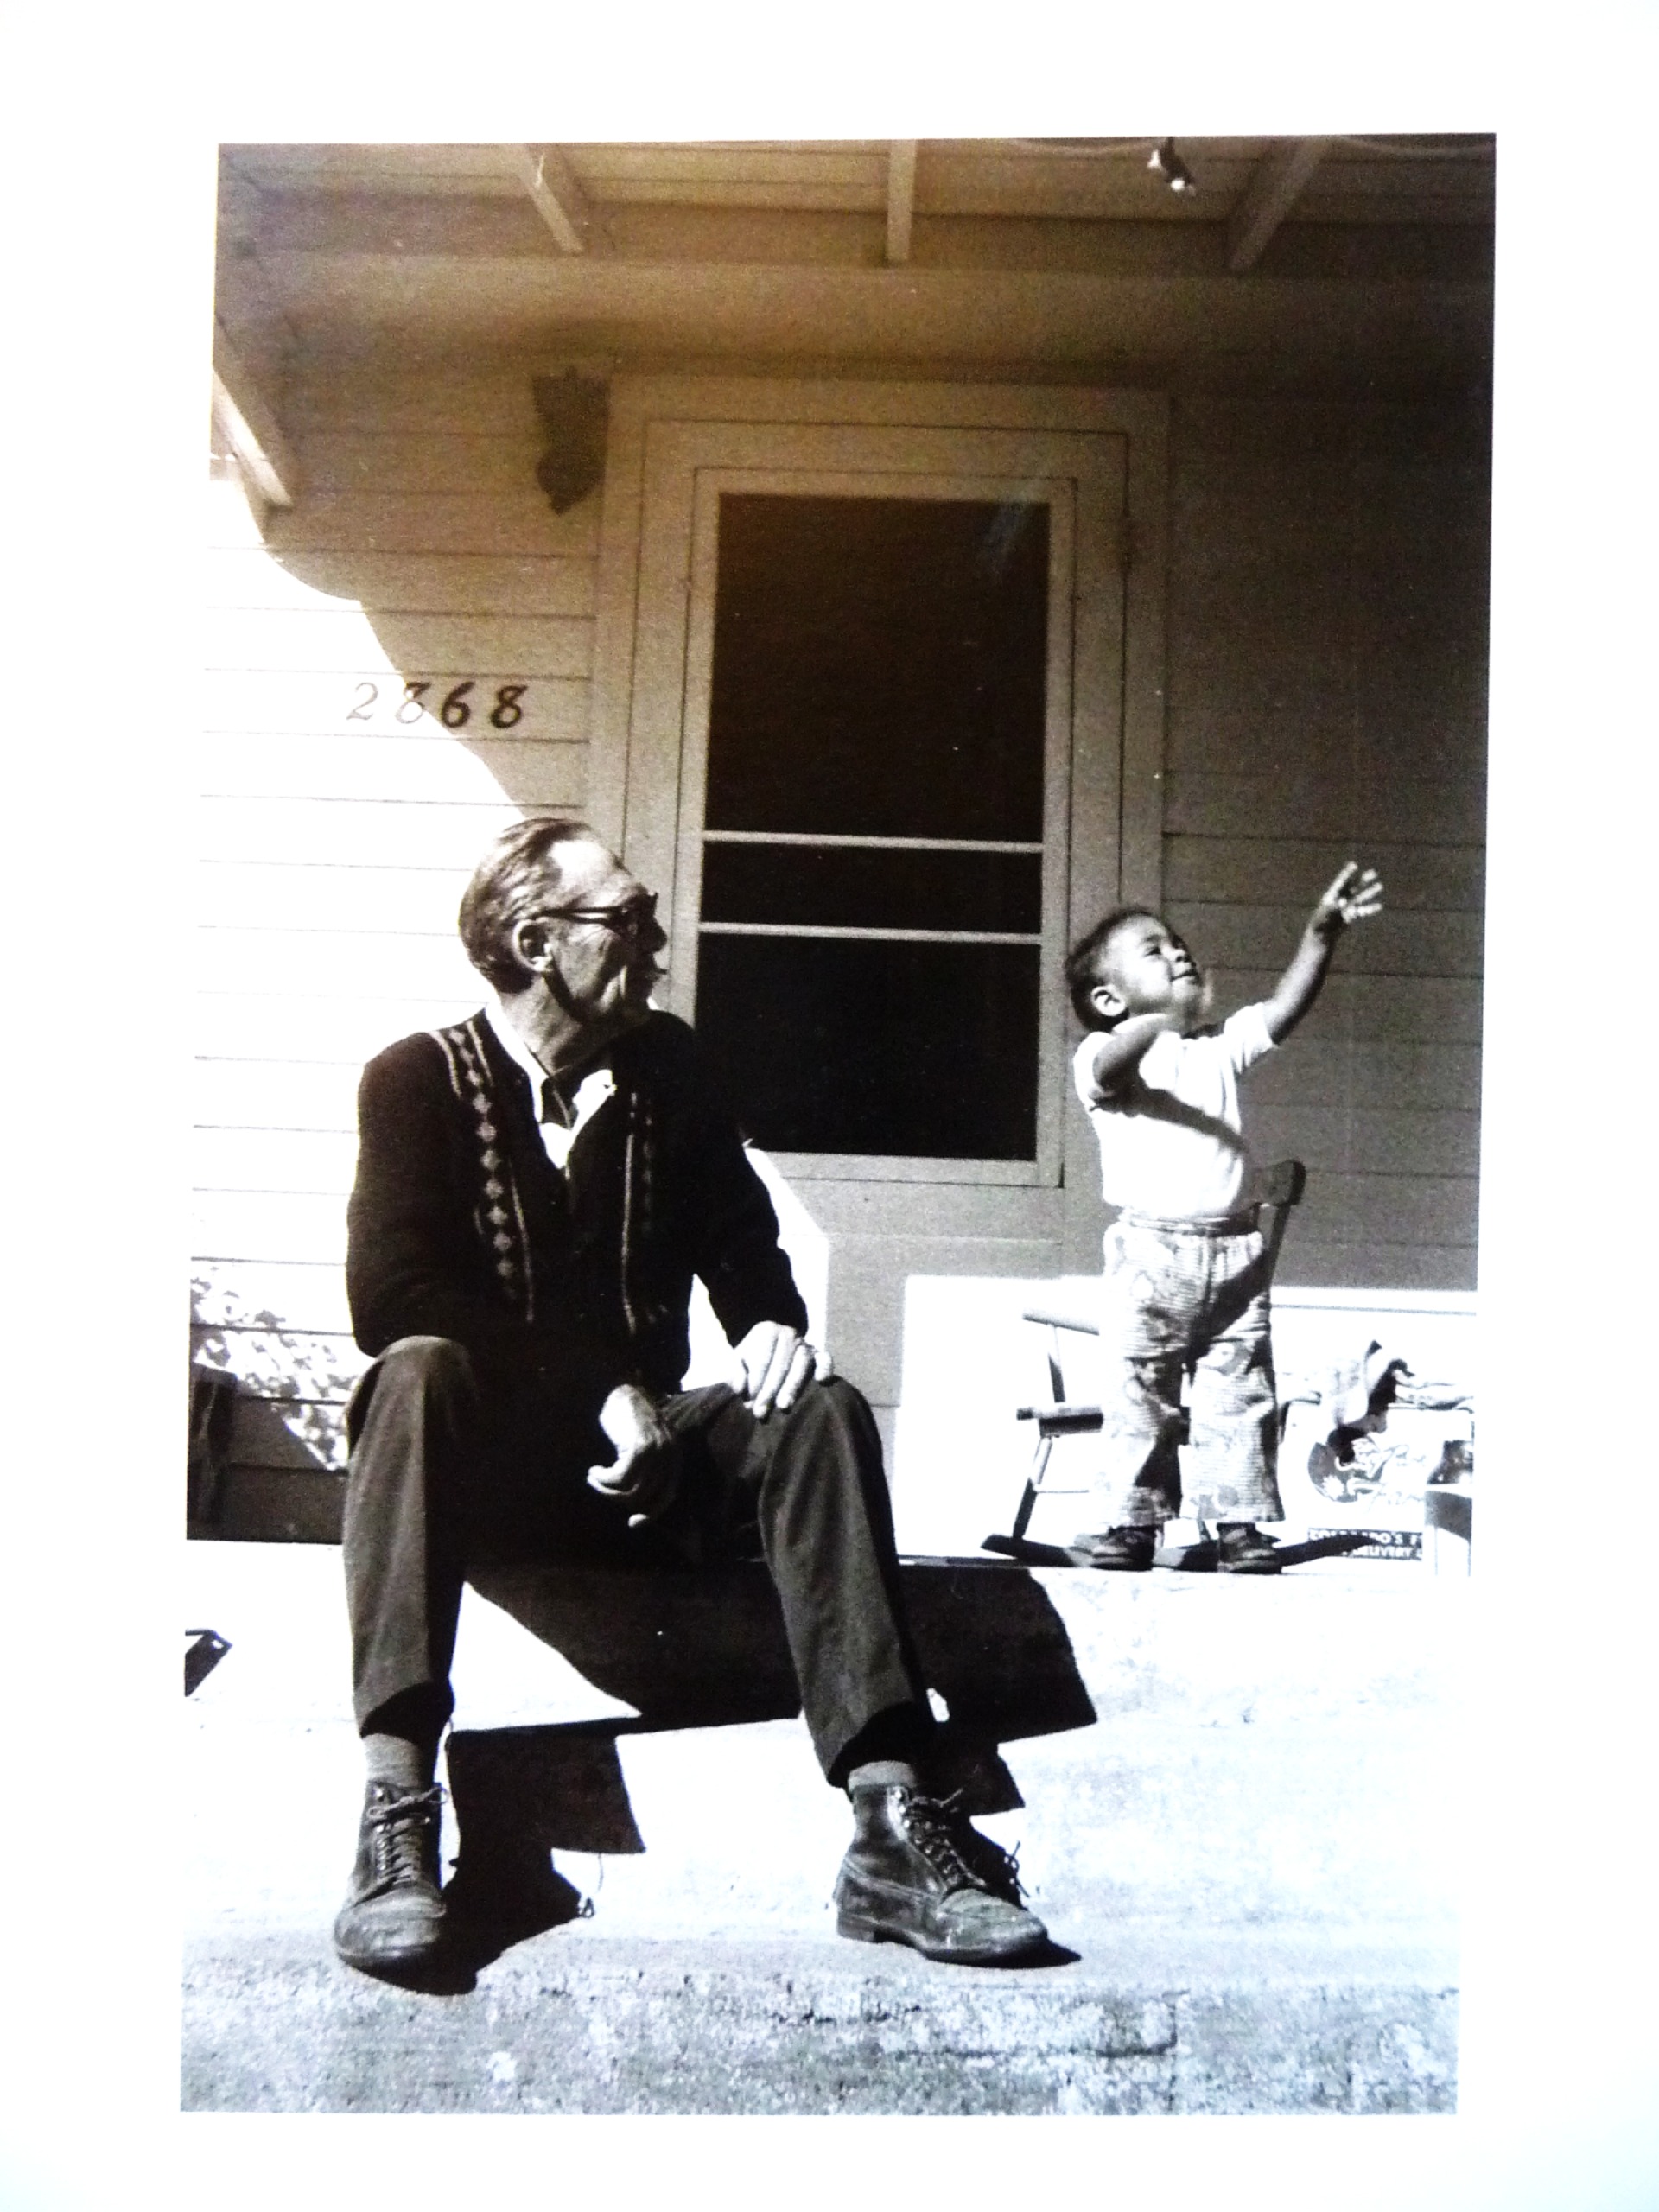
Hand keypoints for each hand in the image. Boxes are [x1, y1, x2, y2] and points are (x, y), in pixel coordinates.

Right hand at [586, 1383, 678, 1525]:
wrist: (618, 1390)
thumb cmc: (625, 1419)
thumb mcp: (643, 1446)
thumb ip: (646, 1470)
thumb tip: (634, 1505)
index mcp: (674, 1457)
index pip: (667, 1496)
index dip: (650, 1514)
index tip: (632, 1523)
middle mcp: (670, 1455)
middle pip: (648, 1497)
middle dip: (620, 1500)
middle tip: (600, 1488)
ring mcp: (657, 1451)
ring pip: (633, 1491)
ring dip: (608, 1490)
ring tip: (594, 1479)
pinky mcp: (640, 1447)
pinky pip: (620, 1479)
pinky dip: (604, 1480)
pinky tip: (594, 1471)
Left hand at [734, 1320, 832, 1418]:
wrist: (768, 1349)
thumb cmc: (749, 1361)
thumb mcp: (736, 1361)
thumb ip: (733, 1372)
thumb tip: (740, 1388)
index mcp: (767, 1330)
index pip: (762, 1360)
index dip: (755, 1383)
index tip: (748, 1404)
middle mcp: (789, 1334)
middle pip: (781, 1364)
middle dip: (770, 1391)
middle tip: (760, 1413)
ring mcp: (805, 1343)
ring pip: (802, 1364)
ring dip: (793, 1386)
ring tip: (783, 1407)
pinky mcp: (819, 1354)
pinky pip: (825, 1359)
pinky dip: (825, 1368)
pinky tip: (821, 1381)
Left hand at [1311, 862, 1383, 936]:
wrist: (1322, 934)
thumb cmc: (1319, 923)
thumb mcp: (1325, 913)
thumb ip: (1334, 907)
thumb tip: (1343, 901)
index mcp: (1332, 895)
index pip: (1341, 882)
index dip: (1347, 873)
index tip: (1354, 865)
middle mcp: (1341, 898)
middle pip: (1354, 887)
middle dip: (1363, 880)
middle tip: (1373, 873)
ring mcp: (1347, 907)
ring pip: (1361, 897)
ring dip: (1370, 892)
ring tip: (1379, 886)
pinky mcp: (1351, 915)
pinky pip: (1363, 911)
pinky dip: (1370, 909)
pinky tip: (1379, 906)